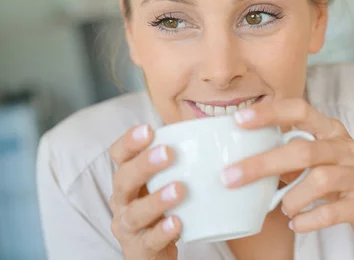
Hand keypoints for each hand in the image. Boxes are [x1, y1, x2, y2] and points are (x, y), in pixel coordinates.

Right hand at [109, 125, 184, 259]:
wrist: (156, 253)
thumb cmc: (164, 210)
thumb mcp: (166, 183)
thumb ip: (179, 161)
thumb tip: (210, 130)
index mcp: (128, 180)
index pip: (119, 156)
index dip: (129, 142)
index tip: (148, 130)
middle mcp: (122, 202)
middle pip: (123, 180)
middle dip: (144, 165)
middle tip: (167, 153)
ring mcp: (128, 227)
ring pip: (135, 213)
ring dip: (156, 200)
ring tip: (179, 189)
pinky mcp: (140, 250)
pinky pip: (150, 241)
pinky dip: (163, 231)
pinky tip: (178, 222)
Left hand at [222, 99, 353, 247]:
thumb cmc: (344, 179)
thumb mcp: (321, 160)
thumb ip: (291, 155)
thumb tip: (247, 158)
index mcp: (332, 131)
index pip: (300, 110)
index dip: (270, 113)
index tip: (239, 120)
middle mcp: (347, 148)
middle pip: (303, 150)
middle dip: (264, 164)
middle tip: (231, 177)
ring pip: (319, 180)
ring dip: (292, 198)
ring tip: (283, 208)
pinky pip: (331, 212)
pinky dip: (308, 220)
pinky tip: (297, 223)